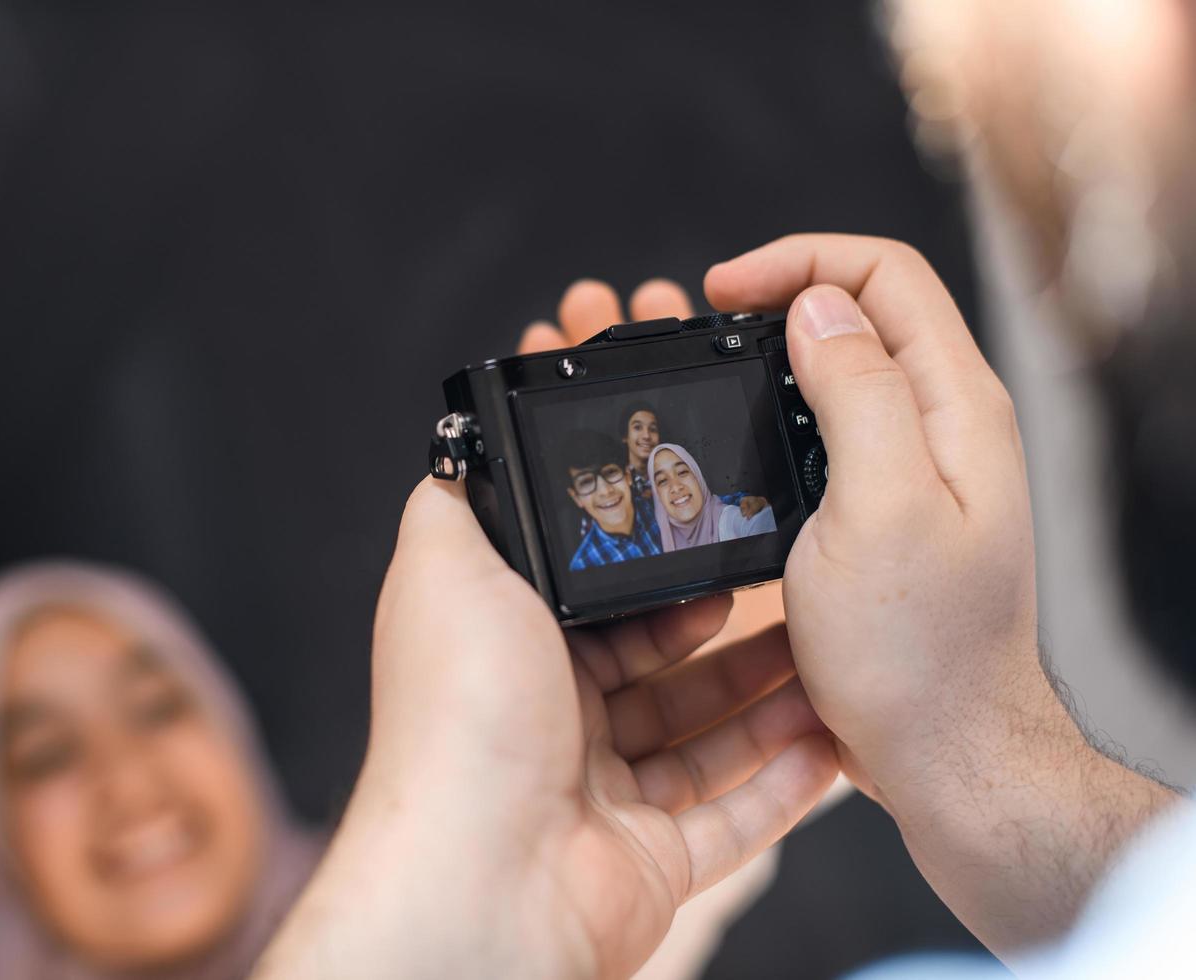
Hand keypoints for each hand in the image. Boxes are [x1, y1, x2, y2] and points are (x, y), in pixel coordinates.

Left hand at [256, 480, 836, 978]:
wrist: (483, 874)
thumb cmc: (460, 719)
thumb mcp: (444, 570)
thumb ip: (456, 507)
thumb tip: (459, 454)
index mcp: (512, 658)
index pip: (601, 606)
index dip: (663, 577)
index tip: (721, 541)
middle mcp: (554, 726)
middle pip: (663, 670)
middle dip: (735, 634)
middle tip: (802, 597)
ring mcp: (602, 799)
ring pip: (706, 740)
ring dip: (772, 702)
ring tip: (836, 661)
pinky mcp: (648, 863)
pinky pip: (733, 823)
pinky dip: (785, 786)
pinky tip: (831, 743)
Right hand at [706, 234, 1175, 953]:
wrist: (942, 752)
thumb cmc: (917, 654)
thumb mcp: (880, 509)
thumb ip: (859, 394)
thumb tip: (820, 307)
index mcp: (956, 407)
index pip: (885, 276)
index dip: (800, 263)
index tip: (723, 292)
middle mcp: (941, 426)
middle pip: (861, 311)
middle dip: (775, 295)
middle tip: (696, 321)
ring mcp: (911, 469)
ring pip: (837, 369)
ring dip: (767, 354)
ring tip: (701, 369)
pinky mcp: (878, 510)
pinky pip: (824, 429)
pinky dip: (773, 412)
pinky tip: (733, 438)